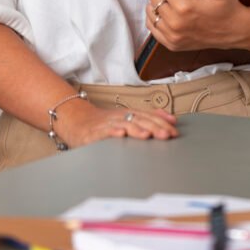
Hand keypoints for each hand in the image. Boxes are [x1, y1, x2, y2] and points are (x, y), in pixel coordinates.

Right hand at [55, 96, 177, 148]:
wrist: (76, 120)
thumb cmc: (103, 122)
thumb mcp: (127, 117)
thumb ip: (148, 117)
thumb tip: (170, 118)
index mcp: (129, 114)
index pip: (148, 117)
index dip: (162, 123)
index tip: (174, 132)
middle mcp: (119, 117)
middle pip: (139, 120)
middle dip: (154, 127)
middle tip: (167, 135)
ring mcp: (107, 124)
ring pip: (124, 125)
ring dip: (136, 129)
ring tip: (147, 135)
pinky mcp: (94, 133)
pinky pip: (104, 132)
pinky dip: (112, 132)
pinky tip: (120, 135)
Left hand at [145, 0, 249, 51]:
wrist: (235, 31)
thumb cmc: (228, 8)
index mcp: (184, 7)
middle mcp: (175, 23)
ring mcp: (172, 36)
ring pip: (150, 11)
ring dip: (159, 4)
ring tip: (175, 5)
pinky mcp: (172, 44)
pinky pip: (151, 27)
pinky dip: (156, 19)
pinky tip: (169, 15)